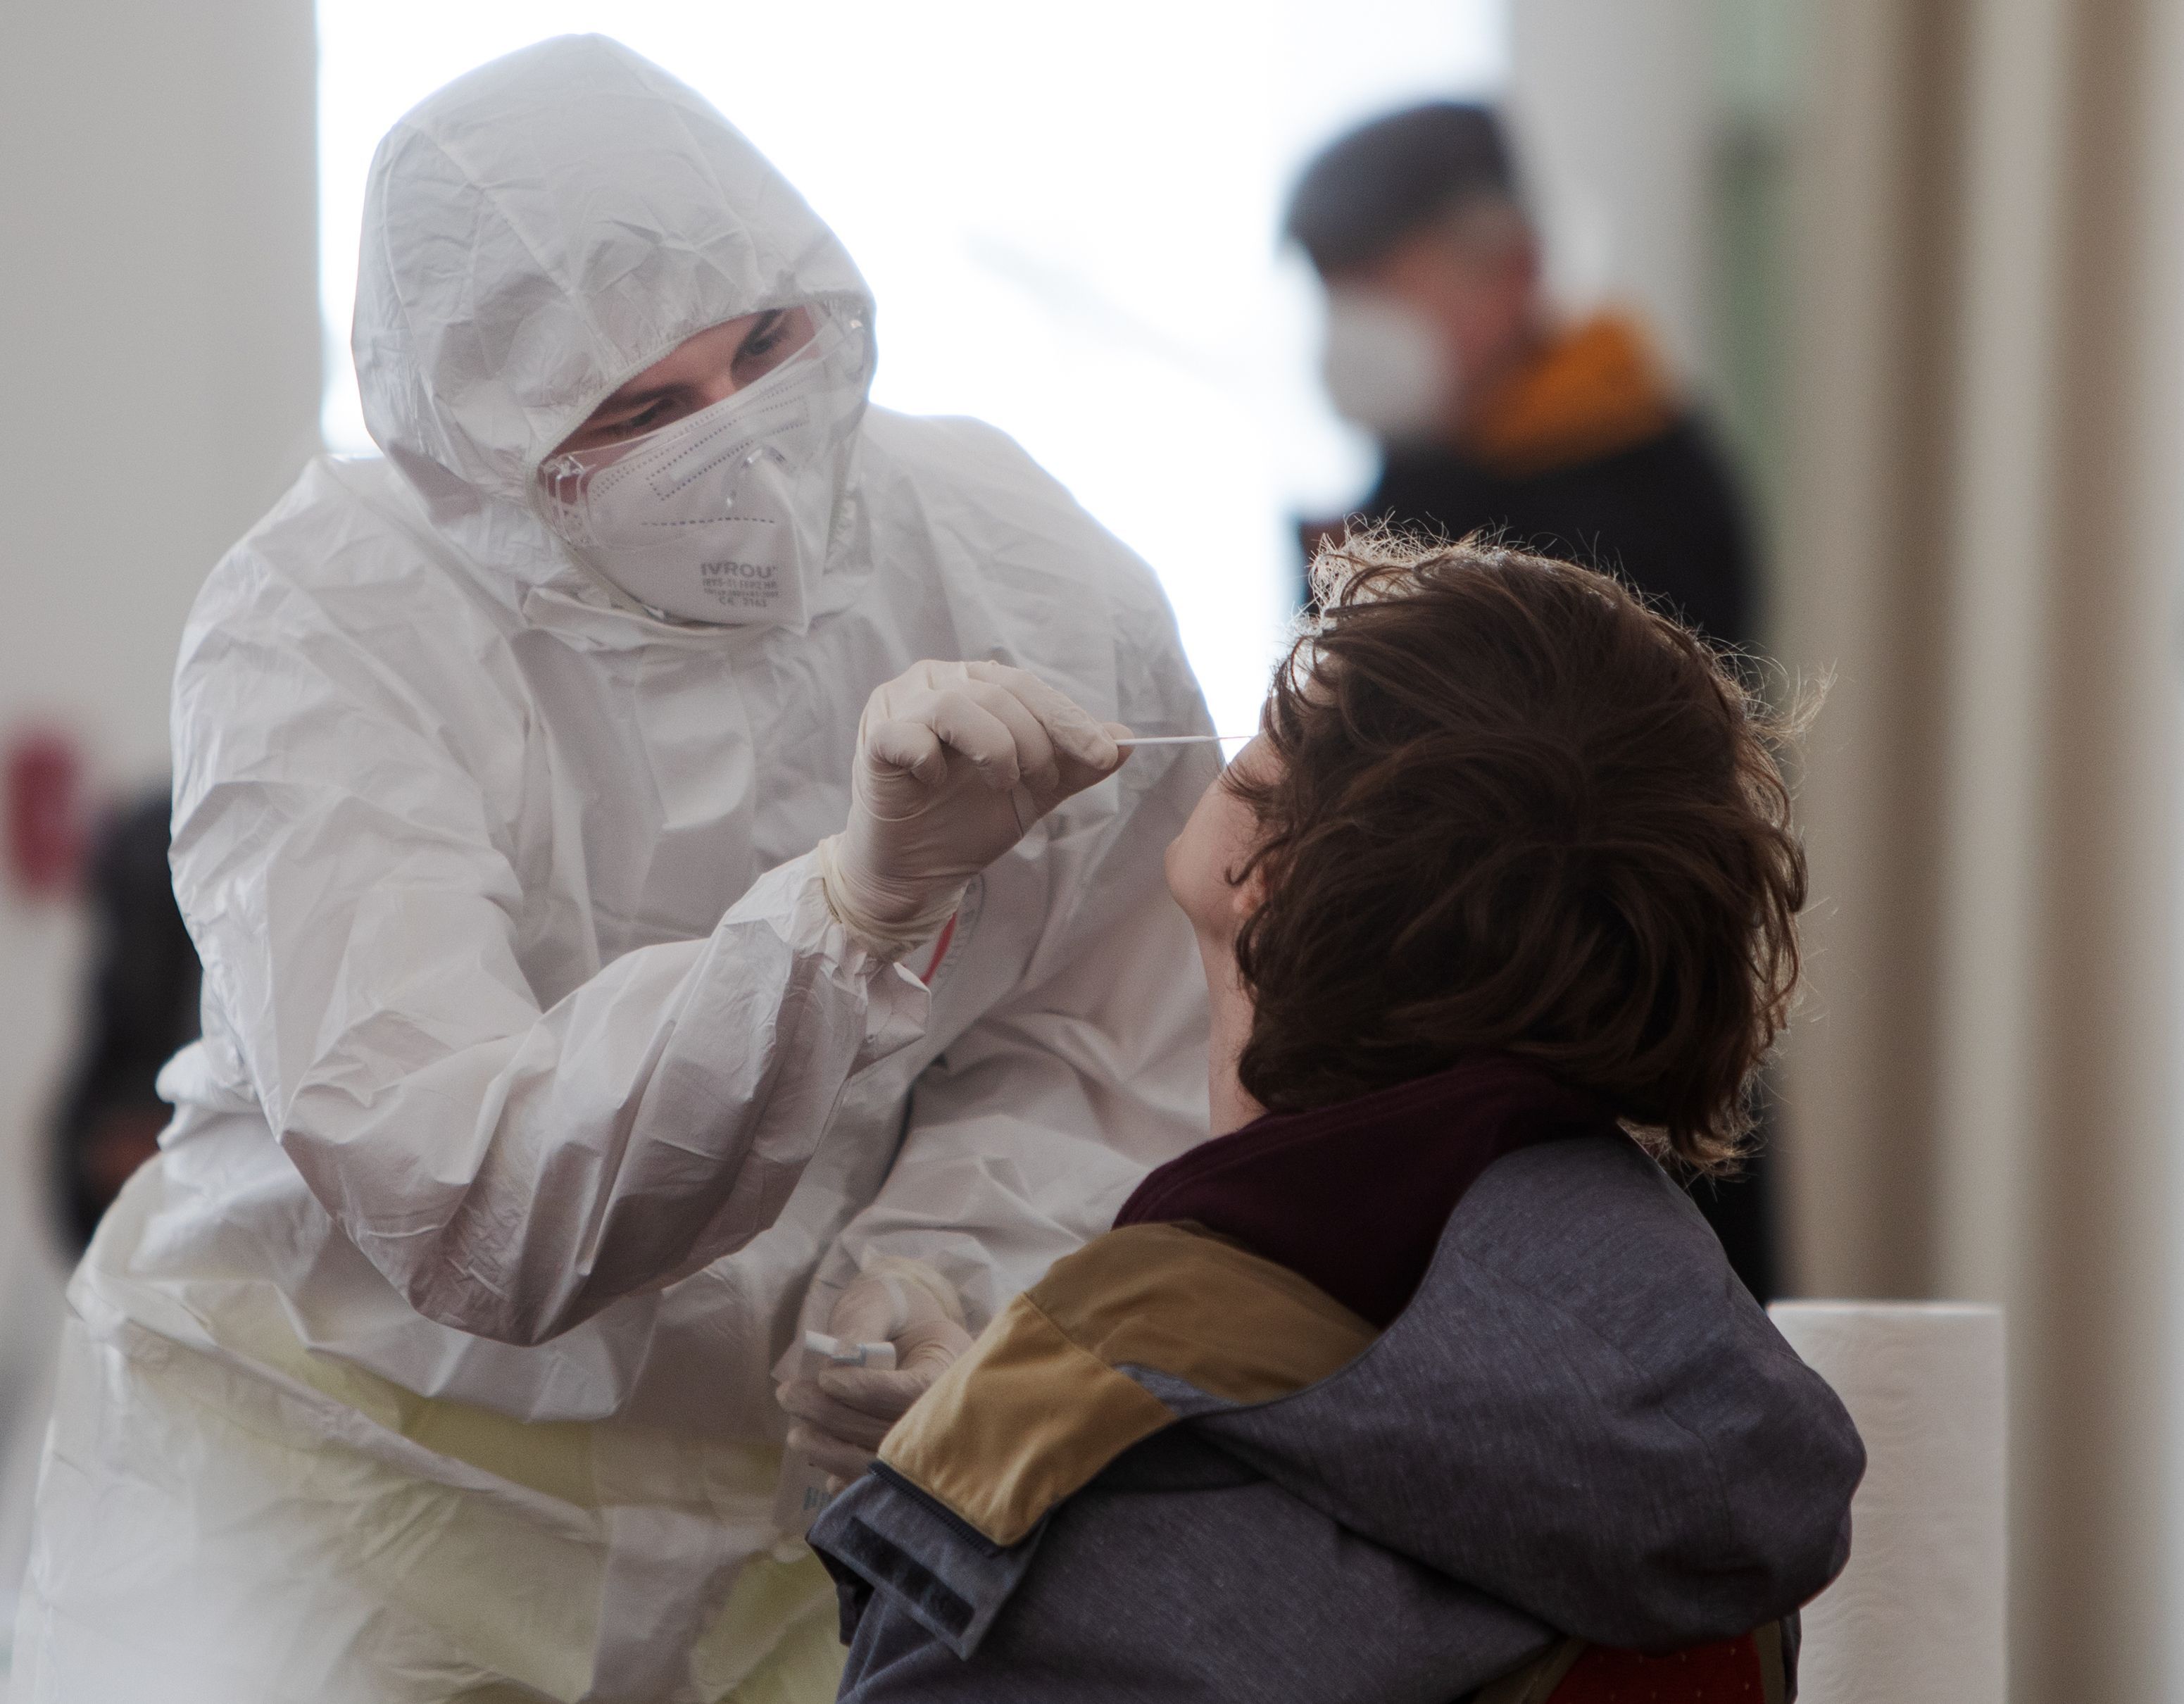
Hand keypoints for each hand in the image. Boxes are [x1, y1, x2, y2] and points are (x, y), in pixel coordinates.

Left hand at [777, 1259, 974, 1485]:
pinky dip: (845, 1479)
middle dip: (836, 1417)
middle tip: (789, 1394)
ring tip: (795, 1431)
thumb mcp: (880, 1300)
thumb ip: (864, 1319)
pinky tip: (818, 1455)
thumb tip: (841, 1352)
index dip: (870, 1389)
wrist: (904, 1337)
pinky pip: (878, 1486)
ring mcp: (929, 1446)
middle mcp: (948, 1413)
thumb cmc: (892, 1313)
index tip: (826, 1379)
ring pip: (885, 1464)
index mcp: (951, 1366)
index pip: (916, 1389)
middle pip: (896, 1431)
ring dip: (832, 1451)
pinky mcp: (904, 1467)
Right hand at [816, 660, 1127, 957]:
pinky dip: (933, 761)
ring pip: (957, 706)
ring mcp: (900, 706)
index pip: (1029, 688)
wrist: (916, 870)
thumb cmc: (969, 820)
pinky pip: (910, 735)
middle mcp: (936, 682)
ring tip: (1002, 786)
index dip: (1069, 720)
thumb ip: (1074, 765)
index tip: (1104, 754)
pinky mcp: (875, 738)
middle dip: (1035, 741)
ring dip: (995, 749)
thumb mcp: (1033, 793)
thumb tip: (1127, 741)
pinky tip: (937, 784)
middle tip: (1045, 785)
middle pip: (998, 690)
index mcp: (974, 684)